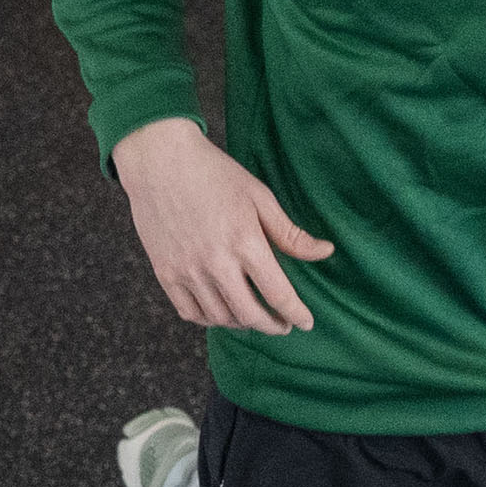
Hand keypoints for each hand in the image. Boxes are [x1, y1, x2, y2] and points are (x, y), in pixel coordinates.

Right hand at [112, 117, 333, 334]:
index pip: (278, 294)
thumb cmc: (215, 174)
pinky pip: (190, 313)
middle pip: (250, 315)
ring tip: (254, 316)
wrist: (159, 160)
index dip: (296, 314)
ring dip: (242, 324)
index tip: (306, 322)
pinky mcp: (164, 272)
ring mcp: (186, 270)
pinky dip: (210, 320)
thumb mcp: (259, 197)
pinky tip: (222, 312)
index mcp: (245, 242)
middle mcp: (215, 262)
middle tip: (282, 325)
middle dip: (272, 326)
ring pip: (220, 318)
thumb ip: (291, 234)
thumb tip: (326, 252)